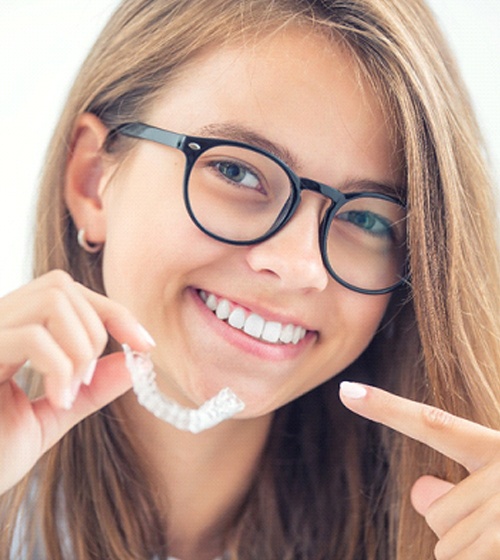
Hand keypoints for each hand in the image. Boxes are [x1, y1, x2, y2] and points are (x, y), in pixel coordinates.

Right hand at [0, 270, 153, 494]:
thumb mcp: (55, 413)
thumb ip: (93, 386)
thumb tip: (137, 362)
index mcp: (10, 329)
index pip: (68, 292)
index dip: (113, 312)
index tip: (146, 345)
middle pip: (62, 286)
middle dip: (95, 332)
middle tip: (85, 382)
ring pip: (52, 299)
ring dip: (79, 347)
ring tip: (68, 391)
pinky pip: (32, 336)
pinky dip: (60, 367)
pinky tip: (56, 399)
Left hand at [340, 381, 499, 558]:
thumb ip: (461, 489)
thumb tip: (418, 490)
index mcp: (496, 449)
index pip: (432, 424)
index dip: (386, 408)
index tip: (345, 390)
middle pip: (436, 514)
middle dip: (462, 529)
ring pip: (447, 550)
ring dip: (474, 556)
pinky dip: (475, 559)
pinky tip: (495, 541)